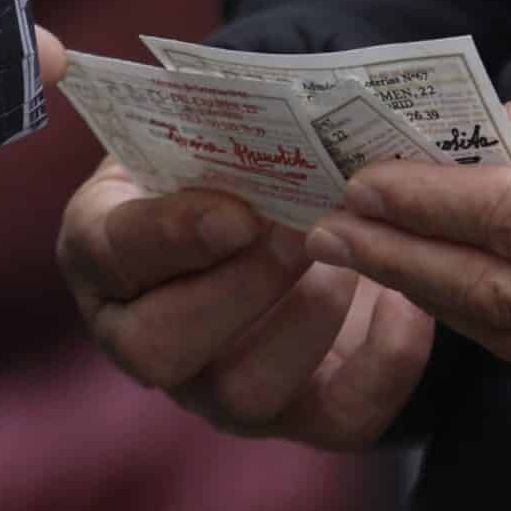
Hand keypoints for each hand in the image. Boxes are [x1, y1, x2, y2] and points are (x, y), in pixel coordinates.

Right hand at [57, 160, 432, 447]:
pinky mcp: (299, 415)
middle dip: (239, 288)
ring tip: (348, 258)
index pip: (114, 255)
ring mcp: (218, 389)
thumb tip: (233, 92)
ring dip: (307, 320)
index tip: (237, 211)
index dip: (172, 236)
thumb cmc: (225, 162)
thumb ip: (201, 123)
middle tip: (299, 231)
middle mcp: (147, 338)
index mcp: (105, 256)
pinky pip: (340, 418)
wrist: (280, 208)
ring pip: (245, 394)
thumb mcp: (195, 132)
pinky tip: (405, 300)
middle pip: (161, 349)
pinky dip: (384, 363)